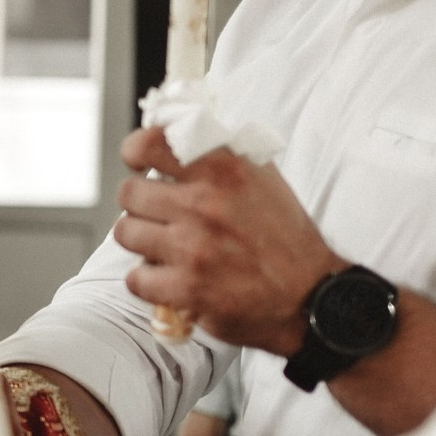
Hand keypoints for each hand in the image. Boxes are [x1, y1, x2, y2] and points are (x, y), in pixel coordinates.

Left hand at [114, 128, 343, 355]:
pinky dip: (148, 281)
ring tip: (164, 248)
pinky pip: (135, 277)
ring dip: (141, 242)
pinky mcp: (185, 288)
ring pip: (126, 233)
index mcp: (223, 168)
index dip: (134, 152)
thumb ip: (219, 158)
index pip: (150, 143)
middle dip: (141, 206)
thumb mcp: (262, 178)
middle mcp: (204, 202)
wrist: (309, 294)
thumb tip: (175, 141)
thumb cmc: (285, 237)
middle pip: (129, 194)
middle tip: (158, 216)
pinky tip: (169, 278)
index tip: (137, 164)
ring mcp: (192, 246)